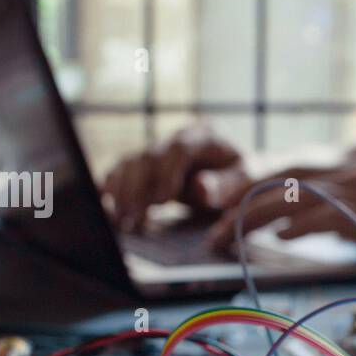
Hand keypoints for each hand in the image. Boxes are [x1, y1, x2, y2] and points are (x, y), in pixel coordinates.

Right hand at [101, 124, 246, 231]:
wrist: (236, 174)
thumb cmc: (243, 177)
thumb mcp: (246, 180)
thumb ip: (227, 184)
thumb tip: (200, 187)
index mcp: (205, 134)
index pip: (180, 148)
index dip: (168, 173)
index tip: (163, 200)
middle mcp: (177, 137)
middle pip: (149, 156)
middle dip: (138, 188)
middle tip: (132, 218)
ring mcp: (160, 149)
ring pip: (130, 164)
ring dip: (122, 193)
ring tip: (121, 221)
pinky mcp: (146, 165)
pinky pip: (122, 173)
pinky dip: (112, 191)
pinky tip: (109, 211)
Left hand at [205, 158, 355, 266]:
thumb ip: (351, 220)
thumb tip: (323, 240)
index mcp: (352, 173)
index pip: (289, 179)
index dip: (250, 193)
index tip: (219, 212)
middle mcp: (349, 177)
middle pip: (278, 185)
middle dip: (236, 206)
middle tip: (207, 231)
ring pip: (291, 200)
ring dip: (251, 220)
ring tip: (221, 239)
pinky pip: (325, 219)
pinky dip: (296, 226)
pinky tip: (274, 236)